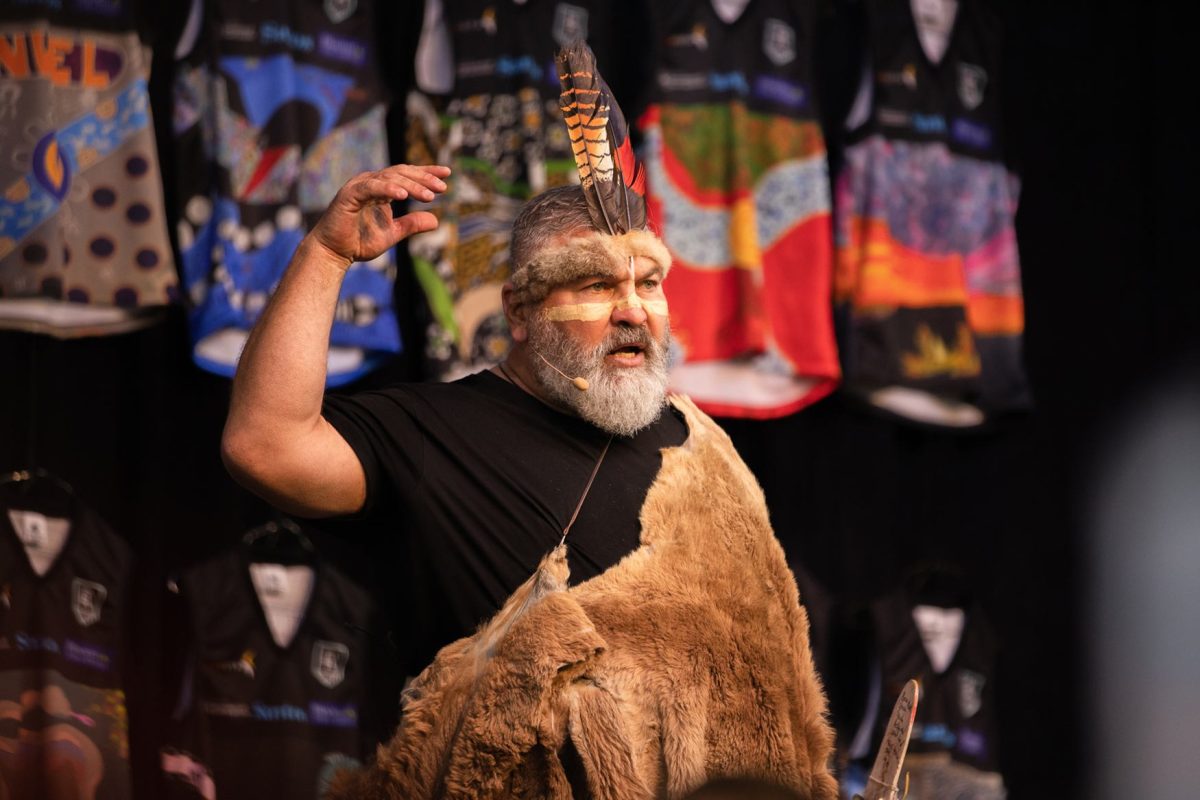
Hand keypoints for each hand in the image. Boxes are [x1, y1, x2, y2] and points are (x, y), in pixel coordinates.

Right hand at [308, 164, 450, 268]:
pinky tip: (404, 195)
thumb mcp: (393, 233)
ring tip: (429, 196)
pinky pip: (371, 187)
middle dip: (424, 178)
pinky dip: (388, 189)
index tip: (447, 174)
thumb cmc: (359, 242)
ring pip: (390, 178)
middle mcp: (371, 182)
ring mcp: (359, 186)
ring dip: (411, 185)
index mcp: (381, 188)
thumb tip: (436, 221)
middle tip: (443, 187)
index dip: (427, 172)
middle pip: (402, 173)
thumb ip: (412, 224)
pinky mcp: (349, 195)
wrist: (333, 253)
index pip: (407, 174)